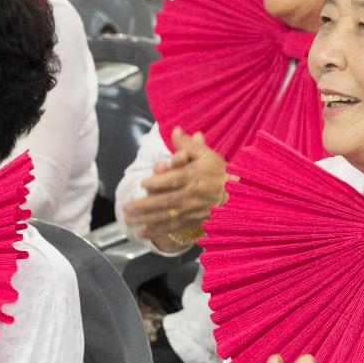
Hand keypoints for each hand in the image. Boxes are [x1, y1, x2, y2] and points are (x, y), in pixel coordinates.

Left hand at [121, 127, 227, 249]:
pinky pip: (172, 227)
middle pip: (165, 201)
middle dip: (144, 205)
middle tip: (127, 207)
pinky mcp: (191, 221)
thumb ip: (187, 144)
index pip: (174, 180)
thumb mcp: (205, 154)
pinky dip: (158, 230)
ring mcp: (190, 210)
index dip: (158, 182)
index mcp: (192, 176)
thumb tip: (174, 129)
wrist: (236, 196)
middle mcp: (189, 195)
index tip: (143, 184)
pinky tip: (144, 233)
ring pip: (165, 216)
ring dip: (145, 219)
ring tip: (129, 220)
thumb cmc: (219, 172)